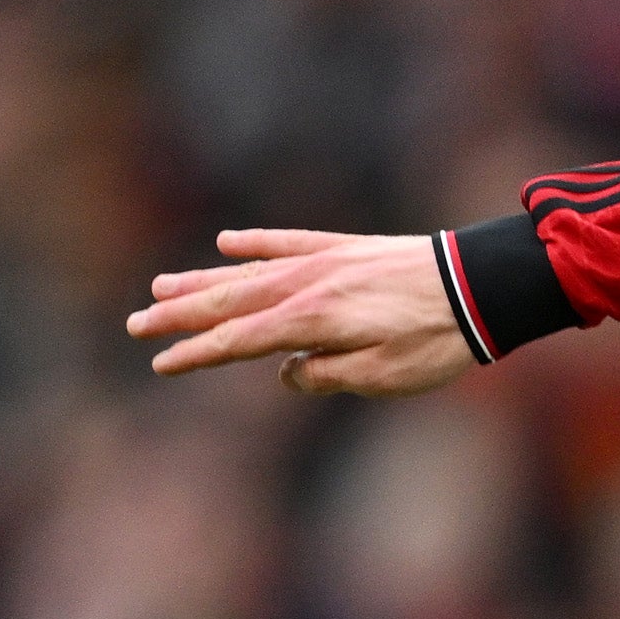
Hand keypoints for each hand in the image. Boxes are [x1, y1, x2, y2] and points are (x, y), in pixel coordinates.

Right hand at [131, 228, 476, 397]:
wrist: (483, 286)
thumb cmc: (439, 341)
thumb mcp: (384, 377)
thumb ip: (327, 375)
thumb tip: (286, 373)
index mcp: (312, 322)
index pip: (238, 341)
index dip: (196, 353)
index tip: (160, 363)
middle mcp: (308, 285)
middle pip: (230, 302)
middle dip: (181, 315)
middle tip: (137, 322)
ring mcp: (325, 260)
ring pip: (249, 271)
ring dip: (203, 280)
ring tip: (162, 285)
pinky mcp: (346, 247)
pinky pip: (290, 241)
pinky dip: (256, 242)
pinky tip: (227, 242)